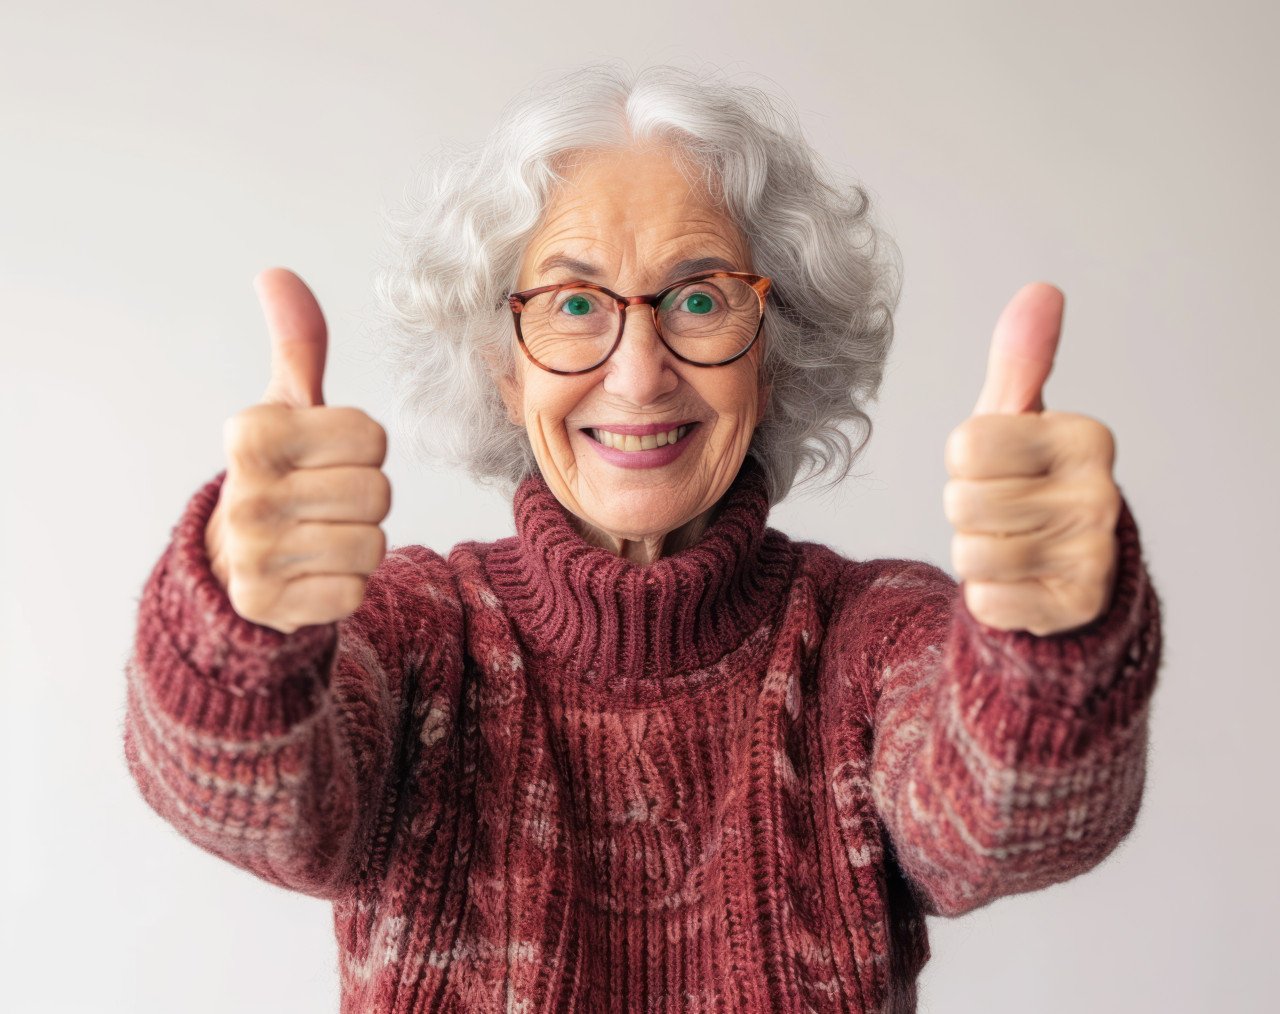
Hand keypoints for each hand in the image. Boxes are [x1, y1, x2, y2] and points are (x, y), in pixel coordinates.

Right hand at [204, 268, 391, 634]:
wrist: (234, 562)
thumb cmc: (278, 473)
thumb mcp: (286, 408)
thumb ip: (298, 346)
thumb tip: (278, 274)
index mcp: (252, 433)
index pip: (371, 434)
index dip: (363, 447)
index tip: (328, 455)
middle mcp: (245, 493)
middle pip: (378, 491)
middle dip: (366, 497)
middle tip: (327, 500)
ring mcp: (255, 554)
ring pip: (373, 544)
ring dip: (360, 541)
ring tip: (321, 533)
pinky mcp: (270, 605)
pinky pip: (355, 591)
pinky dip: (345, 584)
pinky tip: (313, 572)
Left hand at [942, 282, 1120, 636]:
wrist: (1067, 566)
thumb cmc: (1027, 479)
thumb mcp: (1016, 418)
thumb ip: (1021, 359)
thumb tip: (1041, 291)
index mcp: (1084, 436)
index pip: (964, 445)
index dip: (964, 461)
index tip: (998, 467)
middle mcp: (1099, 492)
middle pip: (962, 501)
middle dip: (966, 511)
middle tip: (1003, 510)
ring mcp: (1093, 553)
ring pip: (970, 553)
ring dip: (975, 554)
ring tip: (1011, 544)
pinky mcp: (1077, 606)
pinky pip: (986, 600)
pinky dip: (989, 596)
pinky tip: (1020, 582)